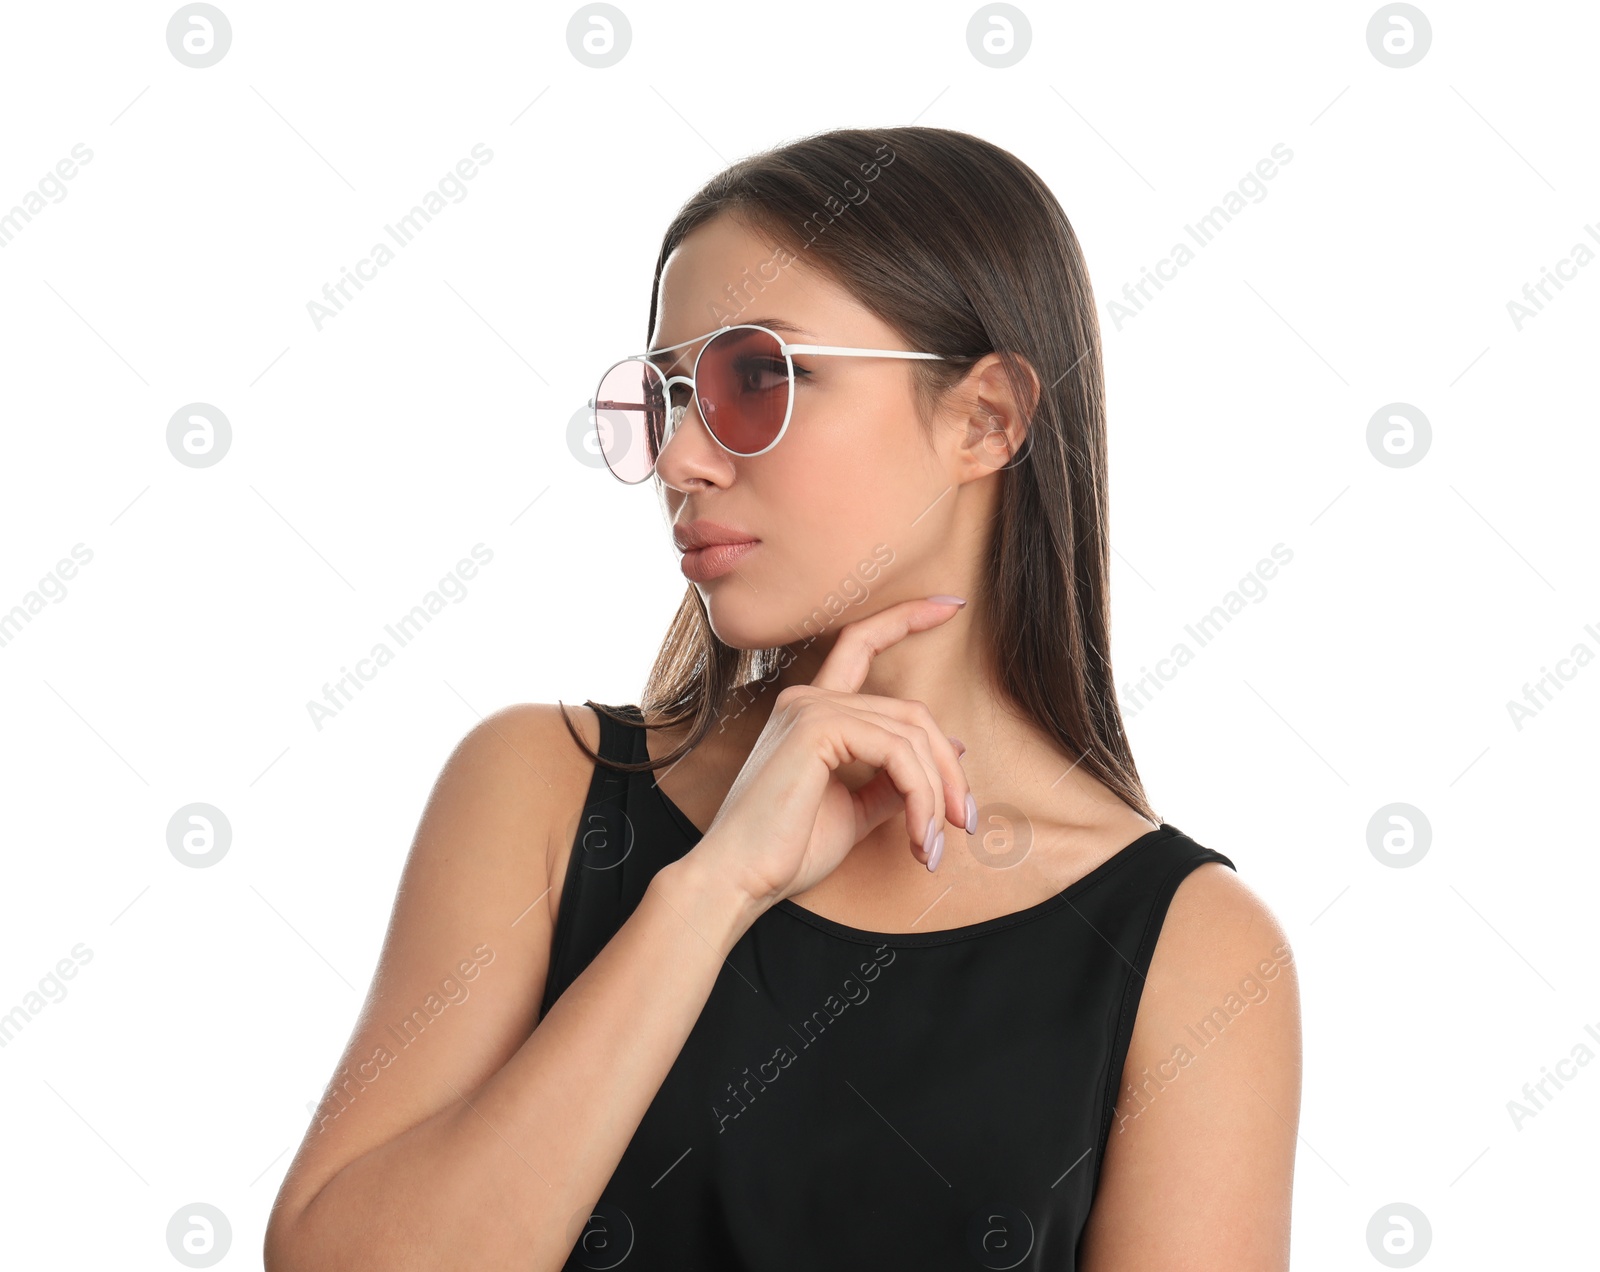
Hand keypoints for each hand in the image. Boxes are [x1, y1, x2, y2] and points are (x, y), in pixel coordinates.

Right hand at [687, 597, 972, 909]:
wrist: (737, 882)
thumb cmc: (786, 852)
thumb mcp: (854, 809)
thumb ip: (893, 778)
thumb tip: (950, 749)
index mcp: (812, 711)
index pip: (861, 644)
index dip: (905, 619)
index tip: (951, 604)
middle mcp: (808, 700)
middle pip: (910, 712)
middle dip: (948, 769)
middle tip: (964, 822)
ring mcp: (811, 709)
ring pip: (911, 734)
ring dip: (936, 793)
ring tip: (933, 844)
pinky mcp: (817, 729)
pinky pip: (897, 753)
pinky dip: (920, 796)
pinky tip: (918, 836)